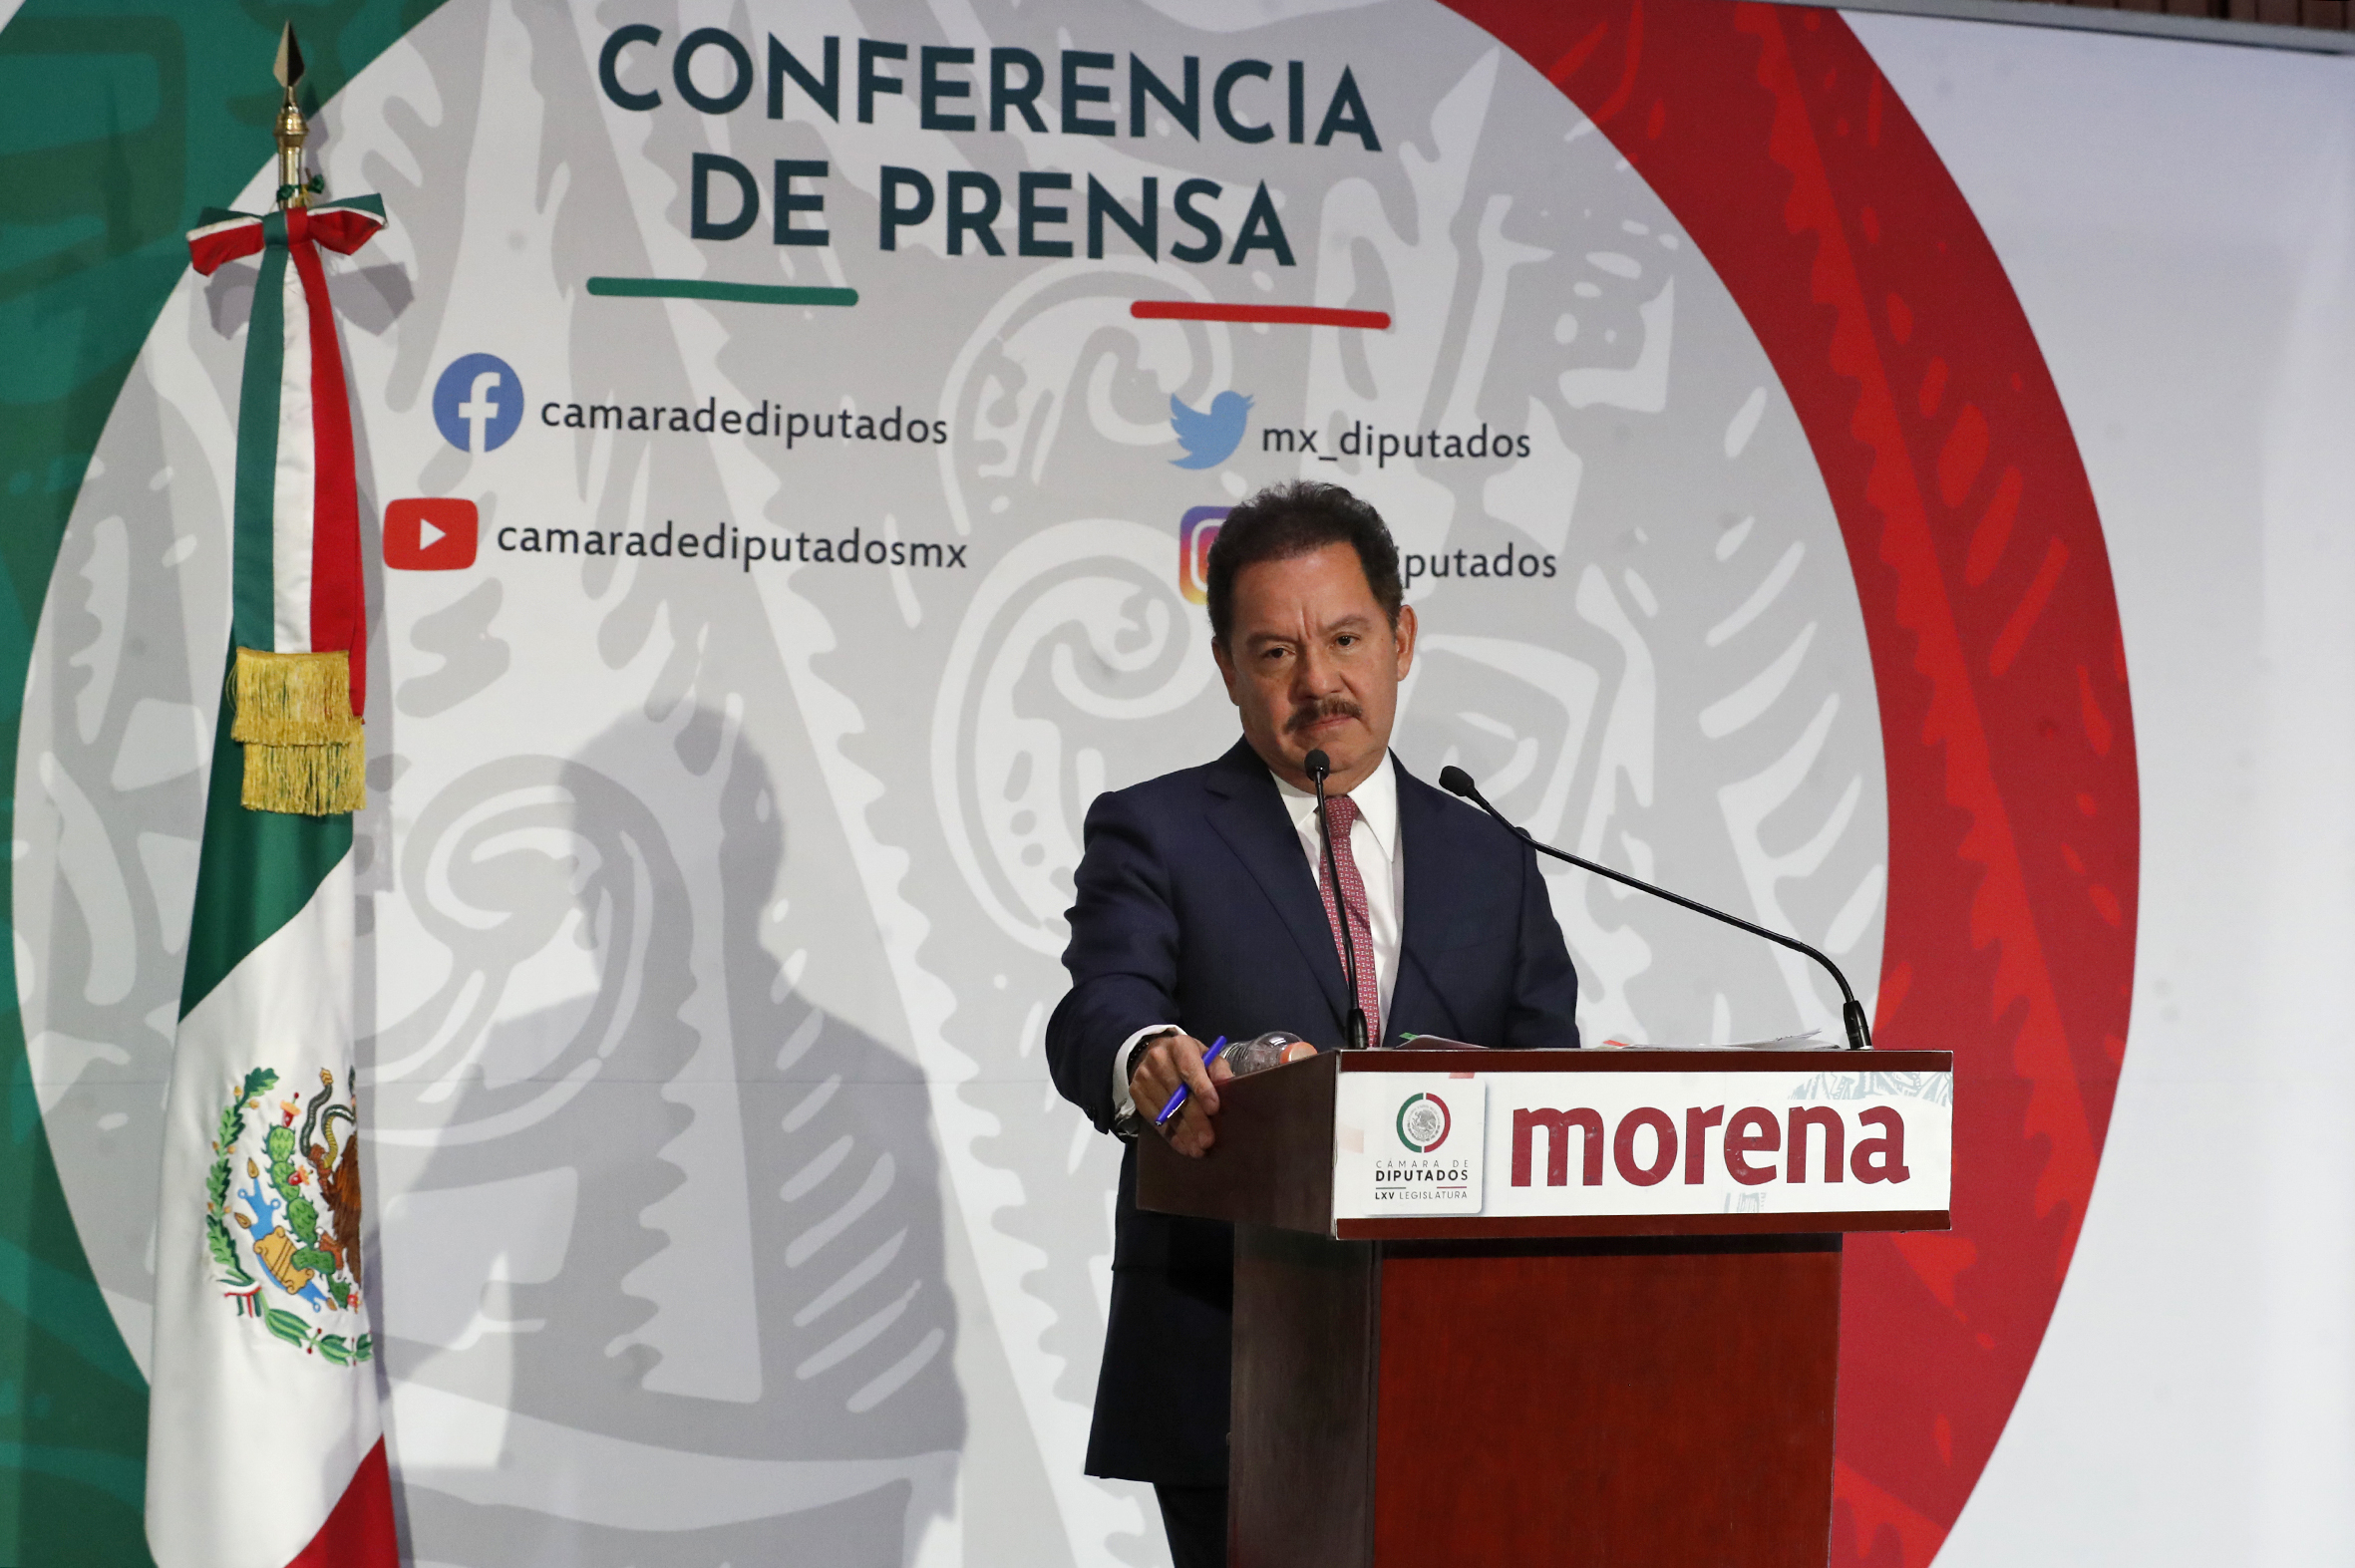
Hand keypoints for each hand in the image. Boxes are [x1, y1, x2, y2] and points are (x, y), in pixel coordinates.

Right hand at [1129, 1033, 1233, 1157]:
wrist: (1153, 1053)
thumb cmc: (1189, 1059)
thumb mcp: (1206, 1056)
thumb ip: (1219, 1070)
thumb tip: (1230, 1086)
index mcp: (1180, 1046)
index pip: (1190, 1068)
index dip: (1202, 1089)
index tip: (1214, 1109)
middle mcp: (1158, 1059)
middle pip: (1178, 1094)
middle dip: (1195, 1119)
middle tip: (1208, 1140)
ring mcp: (1144, 1076)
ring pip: (1166, 1110)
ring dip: (1183, 1132)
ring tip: (1199, 1149)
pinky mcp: (1136, 1092)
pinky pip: (1154, 1119)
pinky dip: (1170, 1135)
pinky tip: (1184, 1146)